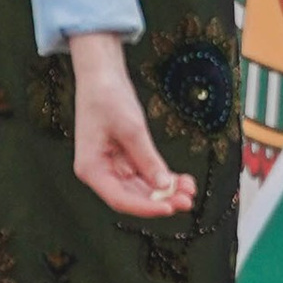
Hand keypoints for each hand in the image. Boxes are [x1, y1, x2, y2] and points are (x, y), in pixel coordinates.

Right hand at [67, 32, 193, 218]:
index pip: (119, 199)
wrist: (102, 74)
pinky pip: (145, 174)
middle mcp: (100, 172)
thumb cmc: (108, 97)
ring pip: (142, 188)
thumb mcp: (131, 128)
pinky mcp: (124, 157)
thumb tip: (164, 187)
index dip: (146, 207)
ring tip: (190, 189)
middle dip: (161, 200)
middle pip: (132, 196)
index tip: (171, 208)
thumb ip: (148, 159)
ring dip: (166, 190)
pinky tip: (182, 179)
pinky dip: (163, 177)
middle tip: (188, 200)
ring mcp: (112, 166)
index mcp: (91, 168)